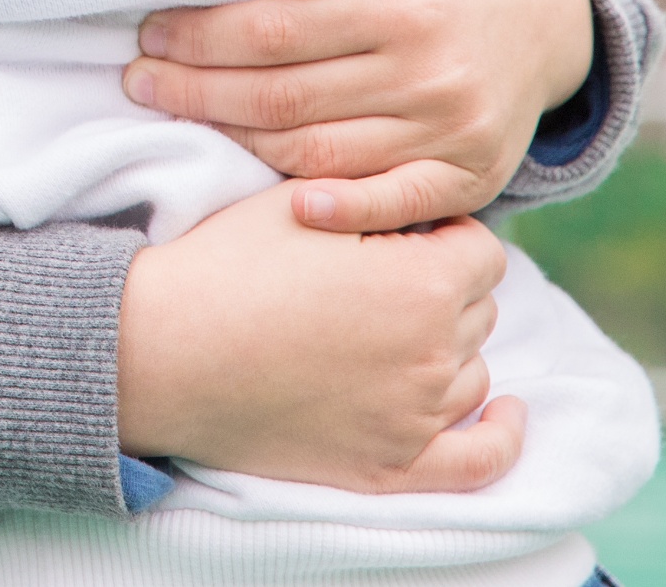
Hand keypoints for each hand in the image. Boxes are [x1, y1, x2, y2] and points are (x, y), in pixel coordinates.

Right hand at [115, 183, 523, 490]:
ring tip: (384, 330)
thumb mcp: (300, 202)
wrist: (160, 350)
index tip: (397, 232)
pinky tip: (505, 415)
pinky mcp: (390, 467)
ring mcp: (415, 418)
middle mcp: (433, 355)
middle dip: (440, 286)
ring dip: (445, 347)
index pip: (480, 249)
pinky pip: (477, 462)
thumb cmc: (224, 266)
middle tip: (372, 277)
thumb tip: (419, 205)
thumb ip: (376, 198)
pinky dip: (500, 438)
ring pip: (472, 372)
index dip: (440, 232)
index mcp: (421, 283)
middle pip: (477, 309)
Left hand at [128, 0, 594, 231]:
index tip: (151, 34)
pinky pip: (394, 204)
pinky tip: (287, 208)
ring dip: (238, 143)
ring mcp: (452, 135)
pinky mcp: (470, 178)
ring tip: (181, 119)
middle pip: (284, 98)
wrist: (542, 13)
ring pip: (318, 153)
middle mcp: (431, 77)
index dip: (201, 38)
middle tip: (139, 83)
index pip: (274, 32)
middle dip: (197, 92)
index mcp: (406, 7)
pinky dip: (339, 211)